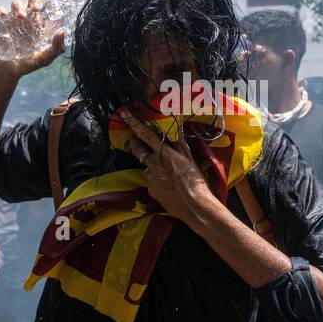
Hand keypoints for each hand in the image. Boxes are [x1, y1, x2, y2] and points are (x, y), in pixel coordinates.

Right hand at [0, 0, 65, 77]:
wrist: (6, 72)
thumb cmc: (27, 66)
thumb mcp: (44, 59)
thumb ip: (55, 48)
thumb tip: (63, 31)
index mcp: (42, 27)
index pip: (52, 9)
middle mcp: (30, 21)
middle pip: (34, 1)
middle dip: (36, 1)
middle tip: (36, 10)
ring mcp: (15, 21)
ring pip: (17, 3)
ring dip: (19, 6)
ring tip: (21, 17)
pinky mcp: (2, 24)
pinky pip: (1, 11)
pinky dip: (2, 10)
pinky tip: (4, 16)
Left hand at [121, 109, 216, 226]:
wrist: (195, 207)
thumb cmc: (197, 181)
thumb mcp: (192, 159)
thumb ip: (181, 144)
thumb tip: (178, 129)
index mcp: (164, 153)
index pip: (145, 134)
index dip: (134, 123)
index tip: (125, 114)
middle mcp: (153, 165)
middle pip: (138, 150)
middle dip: (135, 143)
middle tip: (137, 140)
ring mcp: (150, 179)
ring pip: (148, 168)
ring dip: (153, 167)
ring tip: (168, 173)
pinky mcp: (151, 191)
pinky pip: (152, 182)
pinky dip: (157, 181)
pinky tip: (169, 185)